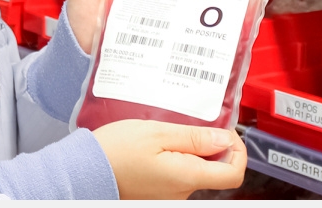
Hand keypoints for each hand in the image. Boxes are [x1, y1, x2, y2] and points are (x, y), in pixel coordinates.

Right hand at [93, 119, 246, 199]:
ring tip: (166, 134)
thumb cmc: (114, 152)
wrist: (83, 171)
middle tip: (189, 125)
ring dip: (189, 151)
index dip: (238, 150)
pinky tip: (155, 147)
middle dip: (209, 146)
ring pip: (194, 171)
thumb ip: (194, 137)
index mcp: (186, 176)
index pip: (234, 173)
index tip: (225, 132)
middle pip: (214, 170)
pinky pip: (177, 176)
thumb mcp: (156, 133)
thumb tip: (225, 139)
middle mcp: (181, 193)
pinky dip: (174, 159)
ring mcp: (169, 197)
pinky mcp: (156, 195)